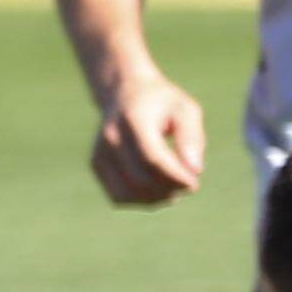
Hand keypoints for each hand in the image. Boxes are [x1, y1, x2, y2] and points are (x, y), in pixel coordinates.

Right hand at [87, 68, 207, 203]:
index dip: (174, 177)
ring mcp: (100, 152)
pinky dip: (140, 200)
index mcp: (133, 119)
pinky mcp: (96, 165)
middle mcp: (111, 136)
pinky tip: (156, 189)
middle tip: (188, 185)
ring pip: (127, 194)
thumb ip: (192, 137)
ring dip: (155, 199)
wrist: (124, 91)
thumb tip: (195, 171)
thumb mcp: (185, 109)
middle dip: (169, 189)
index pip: (152, 159)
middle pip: (141, 179)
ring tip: (173, 189)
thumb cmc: (162, 102)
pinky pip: (118, 196)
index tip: (194, 182)